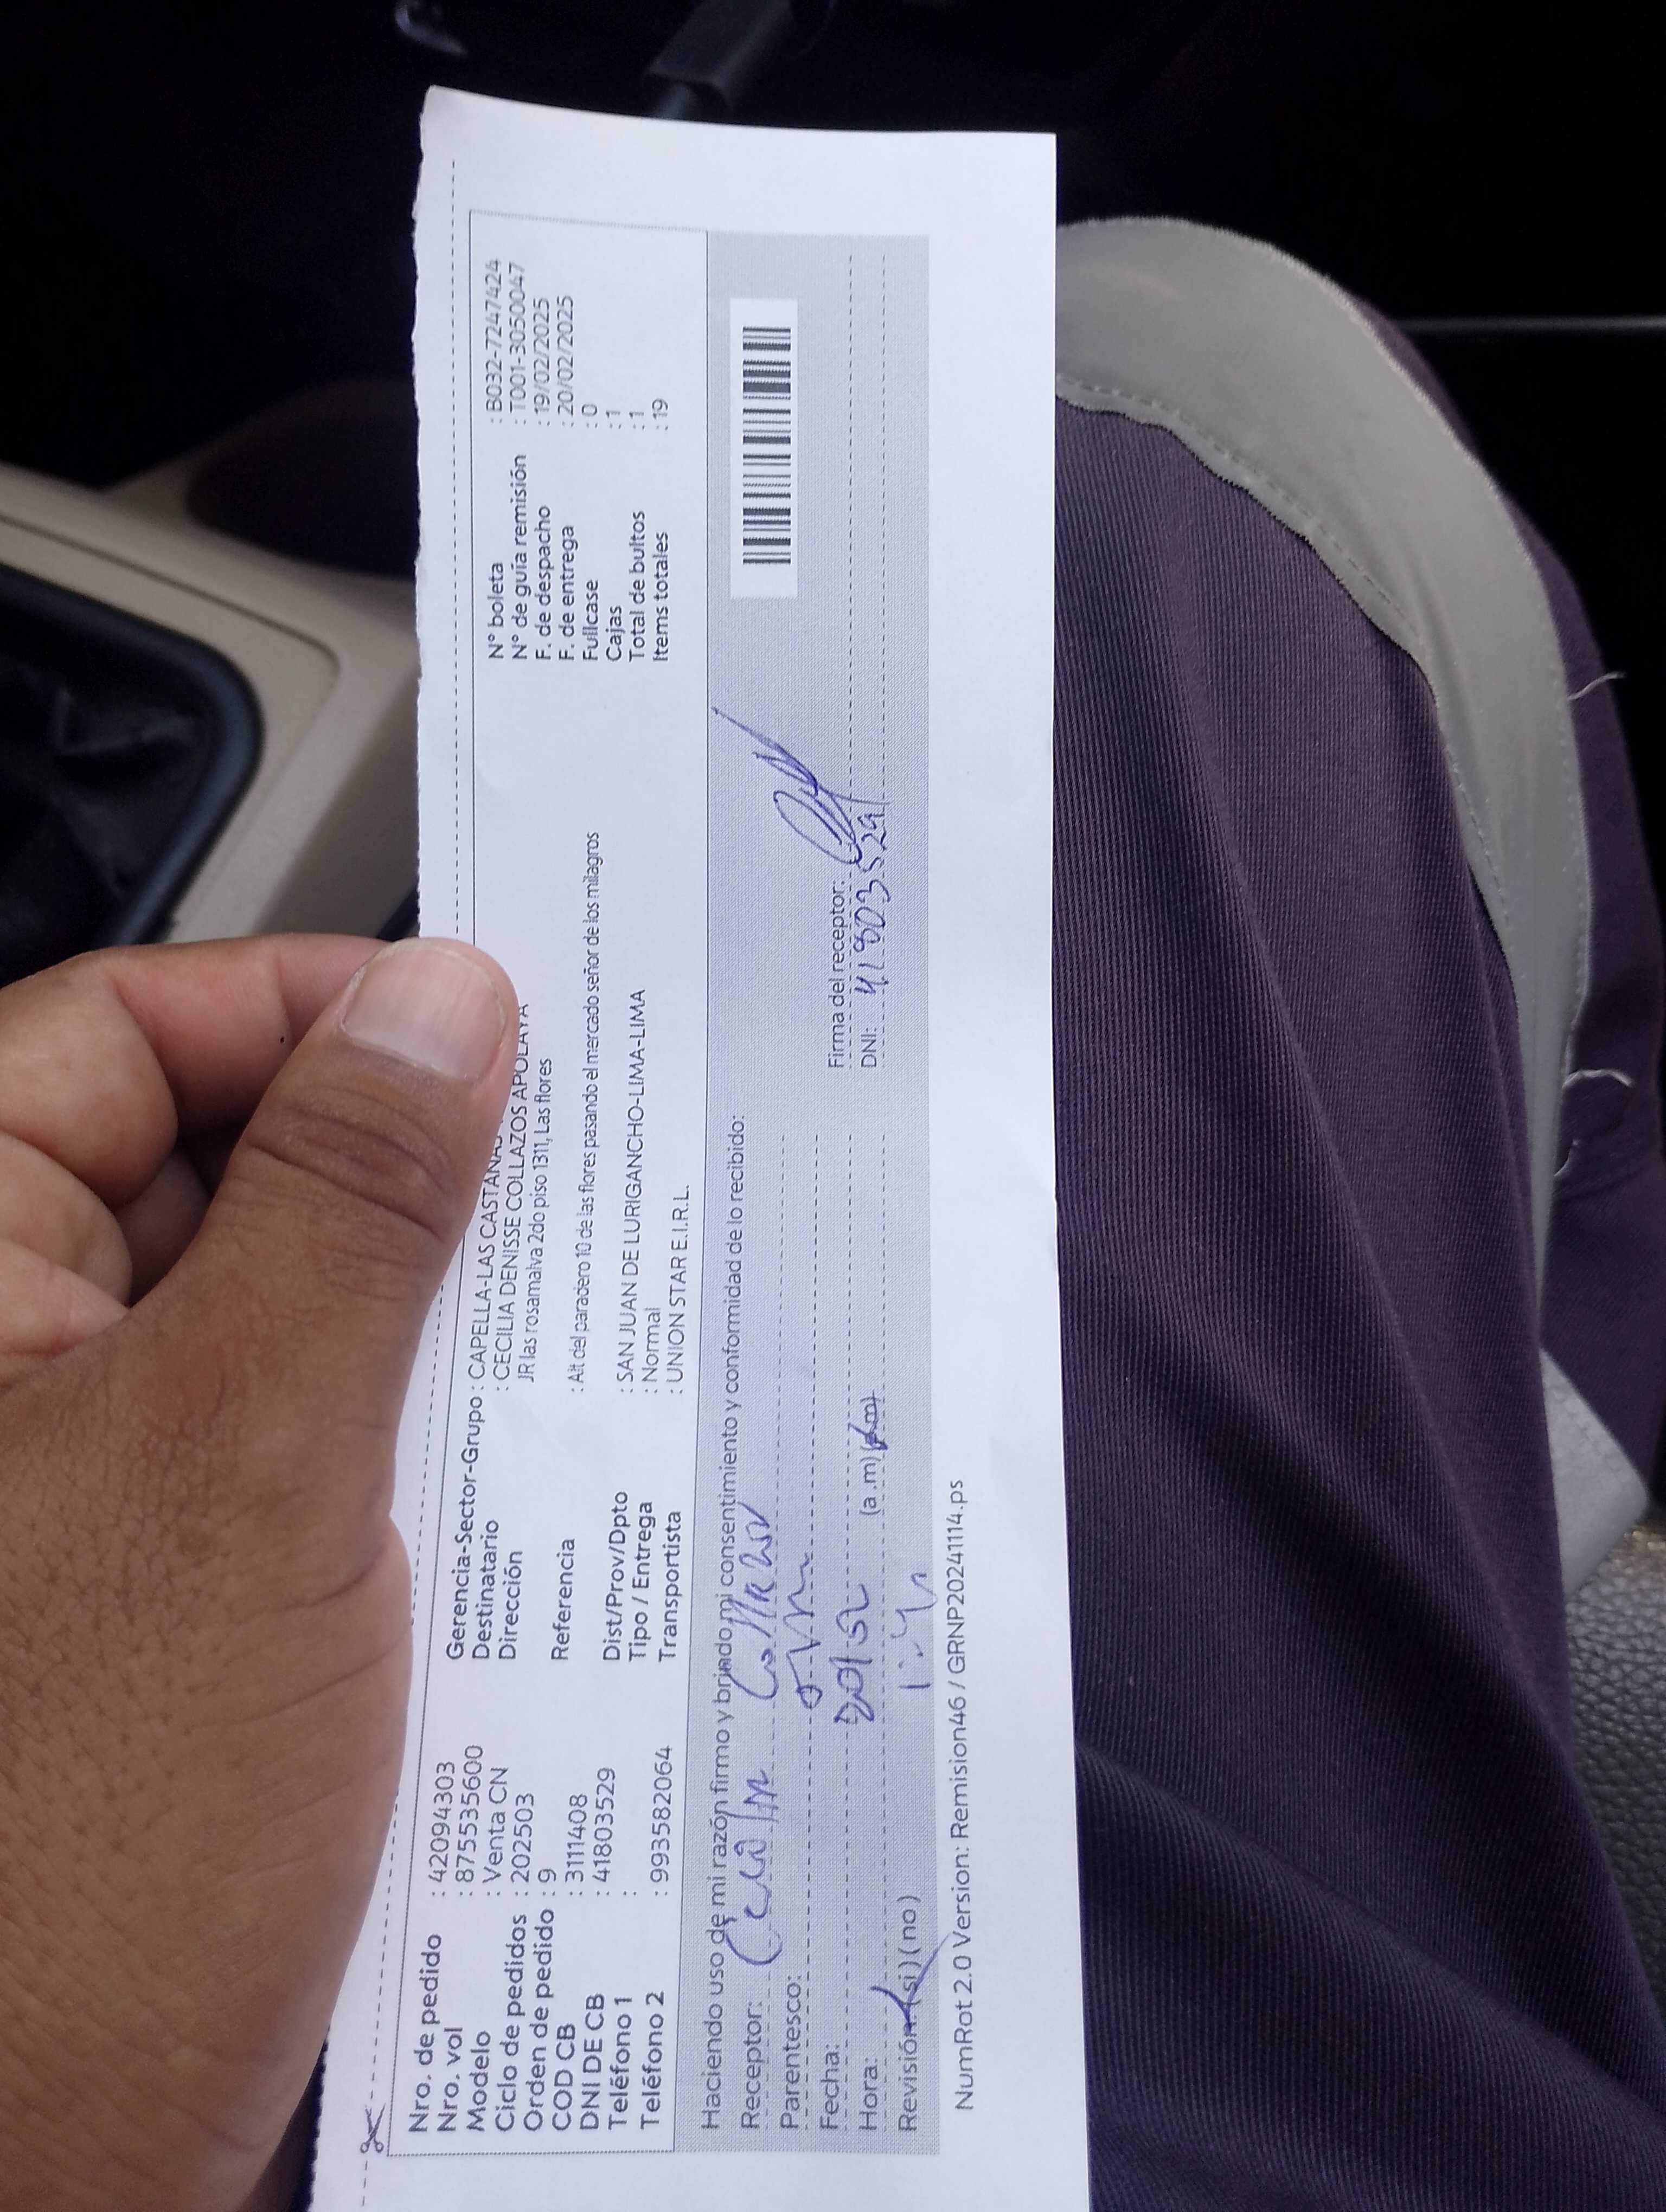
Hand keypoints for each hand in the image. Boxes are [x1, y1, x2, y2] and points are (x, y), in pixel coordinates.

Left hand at [0, 935, 516, 2210]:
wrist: (38, 2168)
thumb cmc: (62, 1842)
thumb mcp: (248, 1461)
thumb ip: (348, 1208)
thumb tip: (438, 1002)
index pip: (121, 1033)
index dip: (305, 1005)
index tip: (479, 1021)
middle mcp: (0, 1368)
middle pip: (211, 1164)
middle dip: (396, 1169)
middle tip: (569, 1176)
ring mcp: (79, 1485)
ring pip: (275, 1315)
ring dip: (421, 1318)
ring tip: (570, 1332)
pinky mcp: (168, 1592)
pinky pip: (298, 1447)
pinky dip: (407, 1438)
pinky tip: (512, 1470)